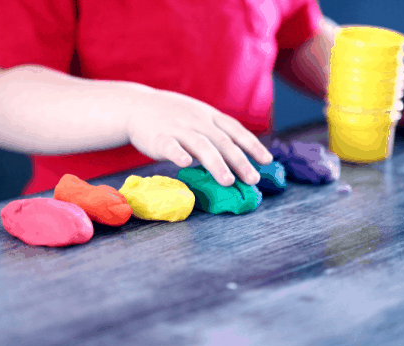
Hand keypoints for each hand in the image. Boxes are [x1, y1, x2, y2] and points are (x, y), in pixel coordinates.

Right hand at [126, 88, 272, 186]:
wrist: (136, 105)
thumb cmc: (171, 115)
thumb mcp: (197, 116)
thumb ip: (215, 132)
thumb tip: (239, 155)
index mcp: (208, 116)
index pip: (235, 130)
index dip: (252, 145)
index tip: (267, 160)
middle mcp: (197, 120)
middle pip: (222, 141)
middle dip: (240, 161)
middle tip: (253, 179)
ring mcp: (178, 128)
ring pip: (201, 145)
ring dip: (216, 164)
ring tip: (228, 181)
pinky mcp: (158, 137)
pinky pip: (170, 145)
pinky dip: (178, 154)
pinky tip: (186, 164)